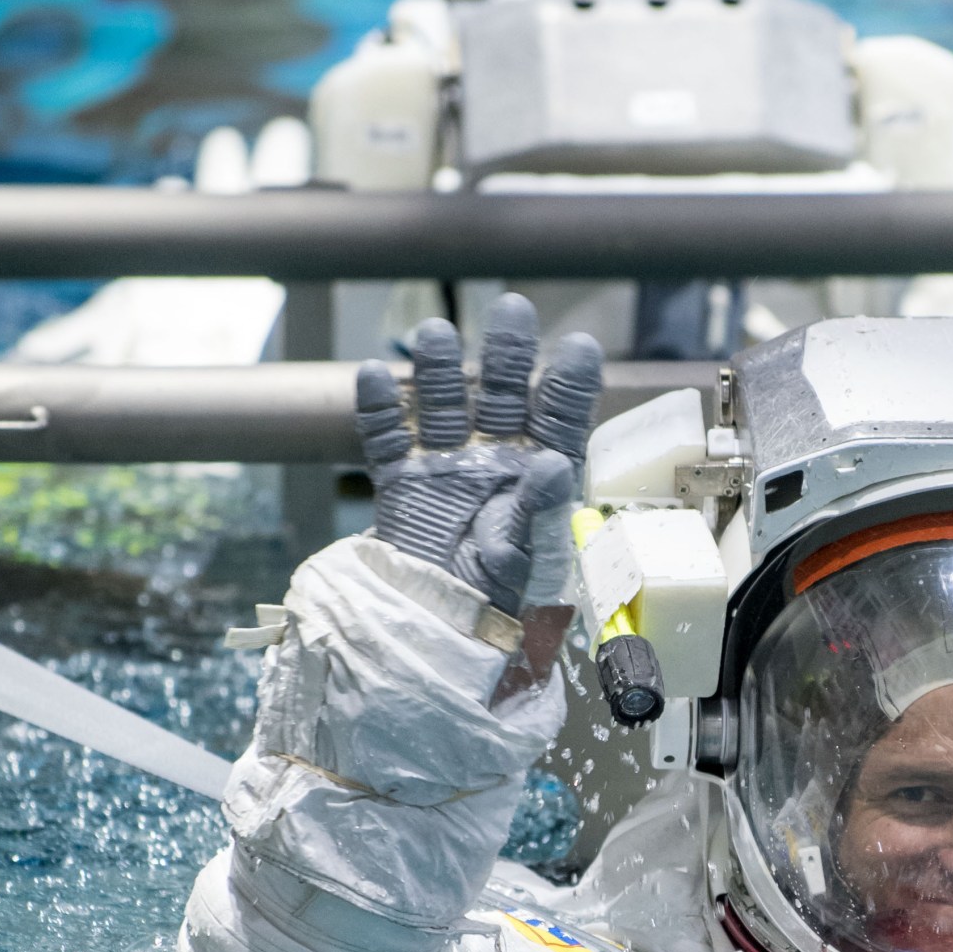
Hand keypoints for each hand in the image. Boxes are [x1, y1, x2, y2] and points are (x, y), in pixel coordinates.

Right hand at [354, 295, 601, 683]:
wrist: (437, 640)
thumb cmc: (495, 608)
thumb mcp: (526, 563)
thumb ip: (537, 513)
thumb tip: (557, 462)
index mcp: (537, 482)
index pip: (559, 423)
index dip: (569, 386)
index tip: (581, 347)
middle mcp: (495, 466)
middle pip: (501, 398)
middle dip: (506, 355)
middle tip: (513, 310)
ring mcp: (446, 472)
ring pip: (442, 408)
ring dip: (438, 372)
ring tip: (434, 334)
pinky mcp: (402, 488)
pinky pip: (388, 442)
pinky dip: (378, 412)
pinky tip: (371, 377)